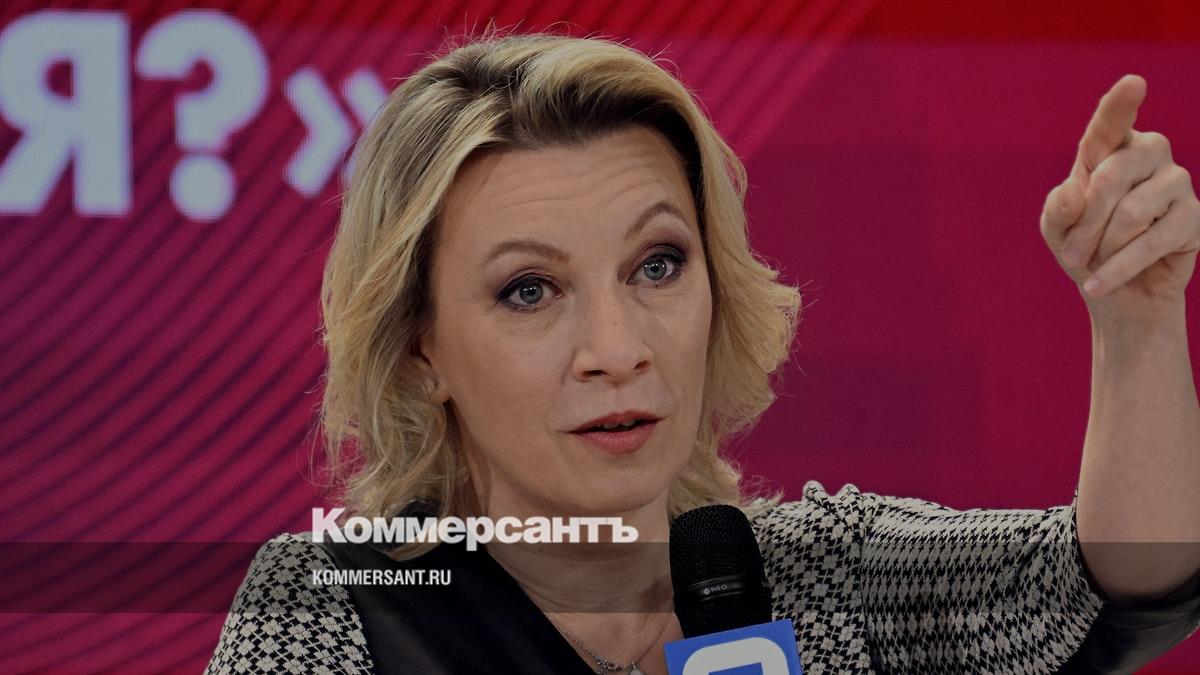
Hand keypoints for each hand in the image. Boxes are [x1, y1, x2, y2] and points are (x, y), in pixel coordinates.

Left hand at [1040, 75, 1198, 328]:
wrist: (1115, 292)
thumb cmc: (1084, 248)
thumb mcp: (1058, 229)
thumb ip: (1058, 209)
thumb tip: (1074, 190)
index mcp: (1110, 149)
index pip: (1111, 125)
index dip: (1120, 106)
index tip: (1133, 84)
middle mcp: (1149, 155)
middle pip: (1111, 176)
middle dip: (1085, 222)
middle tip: (1070, 253)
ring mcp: (1176, 182)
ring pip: (1132, 212)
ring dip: (1102, 246)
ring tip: (1090, 265)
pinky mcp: (1194, 218)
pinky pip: (1153, 240)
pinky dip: (1118, 267)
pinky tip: (1098, 285)